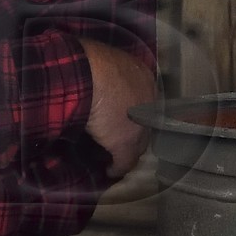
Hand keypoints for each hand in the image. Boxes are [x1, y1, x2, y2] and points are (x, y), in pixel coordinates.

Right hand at [80, 38, 155, 180]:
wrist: (86, 74)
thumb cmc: (89, 63)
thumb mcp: (102, 63)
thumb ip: (107, 74)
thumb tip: (96, 82)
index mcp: (144, 77)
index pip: (144, 99)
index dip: (134, 110)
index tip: (122, 115)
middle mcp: (149, 100)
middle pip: (146, 121)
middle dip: (136, 129)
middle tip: (121, 136)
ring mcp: (140, 123)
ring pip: (139, 143)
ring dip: (129, 150)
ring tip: (116, 155)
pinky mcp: (127, 143)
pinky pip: (124, 160)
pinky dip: (117, 167)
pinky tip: (110, 171)